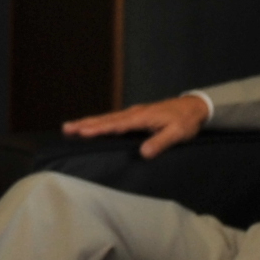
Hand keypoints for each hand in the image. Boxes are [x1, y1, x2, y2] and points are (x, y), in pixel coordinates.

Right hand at [60, 92, 211, 157]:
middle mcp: (134, 113)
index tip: (82, 132)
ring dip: (89, 123)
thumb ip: (160, 142)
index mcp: (142, 117)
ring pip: (107, 118)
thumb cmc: (186, 121)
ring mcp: (134, 113)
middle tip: (66, 128)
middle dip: (85, 124)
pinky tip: (93, 127)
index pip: (116, 125)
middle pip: (105, 120)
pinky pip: (113, 119)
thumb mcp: (177, 133)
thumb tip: (143, 152)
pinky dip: (100, 123)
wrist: (194, 107)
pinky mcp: (135, 116)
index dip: (98, 129)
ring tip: (71, 127)